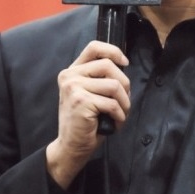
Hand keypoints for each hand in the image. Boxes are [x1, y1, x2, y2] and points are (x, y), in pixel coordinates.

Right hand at [46, 40, 129, 187]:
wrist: (71, 146)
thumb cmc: (85, 122)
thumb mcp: (89, 93)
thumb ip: (99, 77)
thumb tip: (123, 66)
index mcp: (72, 71)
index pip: (94, 47)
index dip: (114, 52)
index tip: (125, 63)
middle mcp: (70, 76)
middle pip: (108, 66)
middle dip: (124, 84)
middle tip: (124, 101)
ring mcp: (74, 88)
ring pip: (114, 85)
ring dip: (124, 102)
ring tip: (119, 114)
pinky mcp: (81, 102)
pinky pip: (112, 103)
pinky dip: (119, 115)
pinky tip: (114, 122)